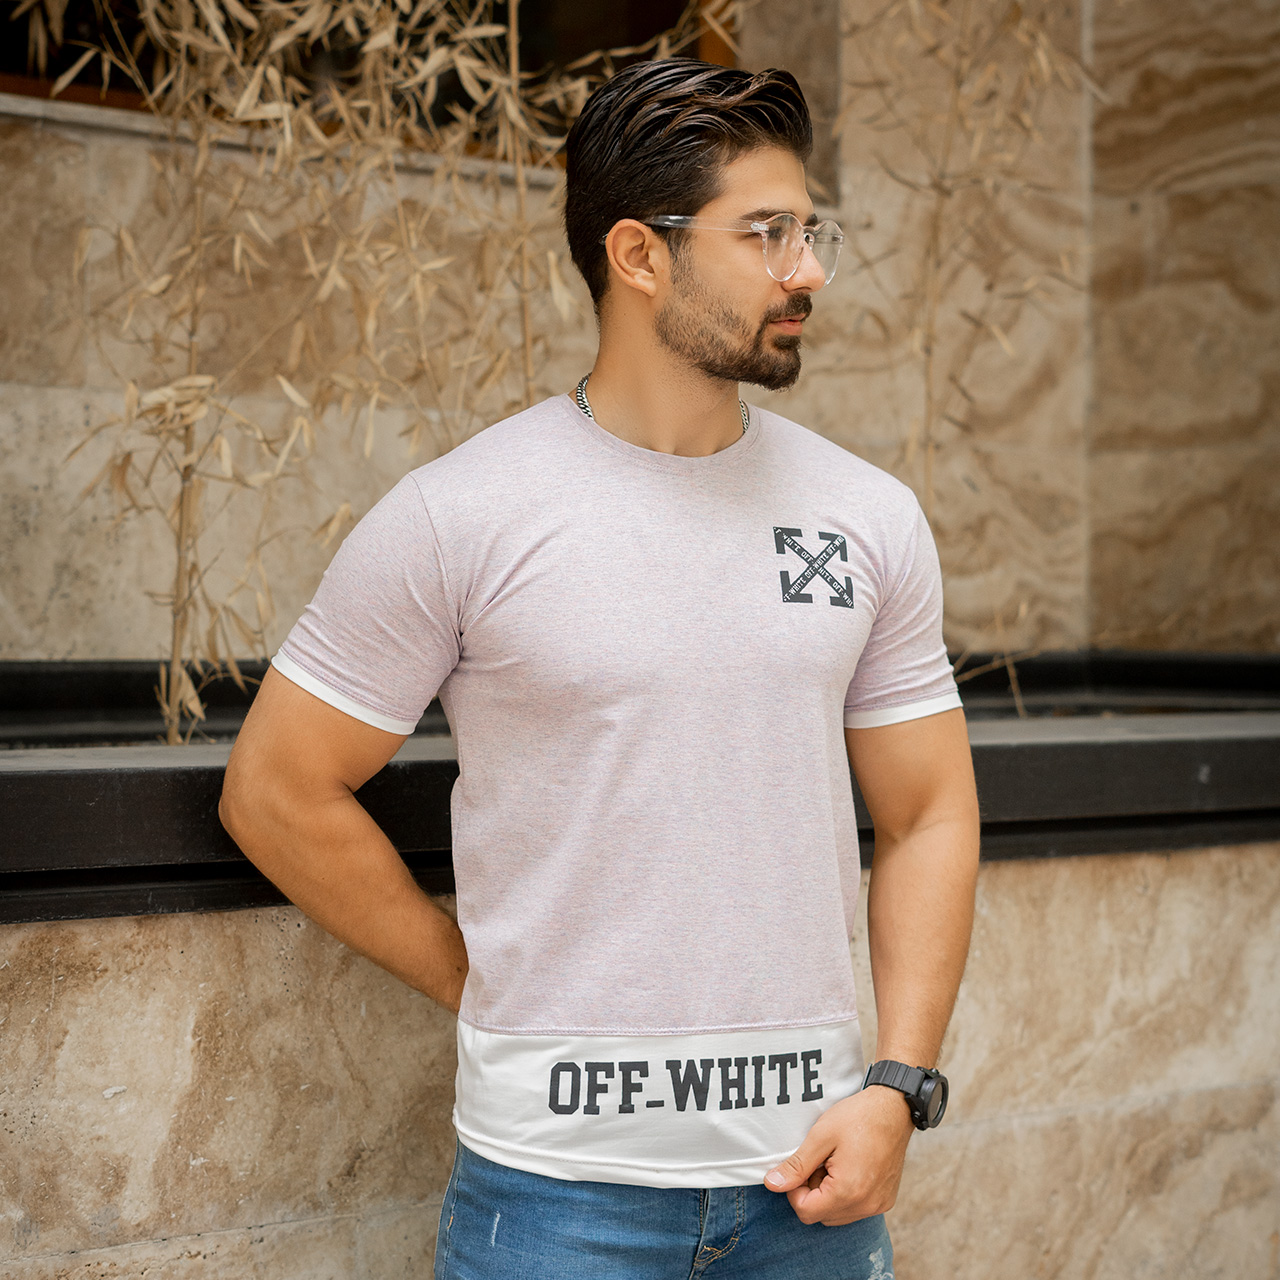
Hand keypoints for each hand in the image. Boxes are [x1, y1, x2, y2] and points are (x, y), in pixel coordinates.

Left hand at [763, 1085, 914, 1225]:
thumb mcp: (821, 1137)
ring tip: (834, 1163)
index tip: (802, 1166)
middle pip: (821, 1216)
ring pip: (838, 1214)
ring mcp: (878, 1205)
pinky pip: (855, 1209)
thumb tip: (771, 1184)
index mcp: (848, 1191)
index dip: (795, 1190)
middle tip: (819, 1161)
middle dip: (812, 1192)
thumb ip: (796, 1165)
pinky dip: (845, 1194)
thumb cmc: (857, 1117)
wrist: (894, 1108)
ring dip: (828, 1194)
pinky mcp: (885, 1200)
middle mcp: (866, 1205)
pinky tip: (849, 1167)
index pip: (806, 1212)